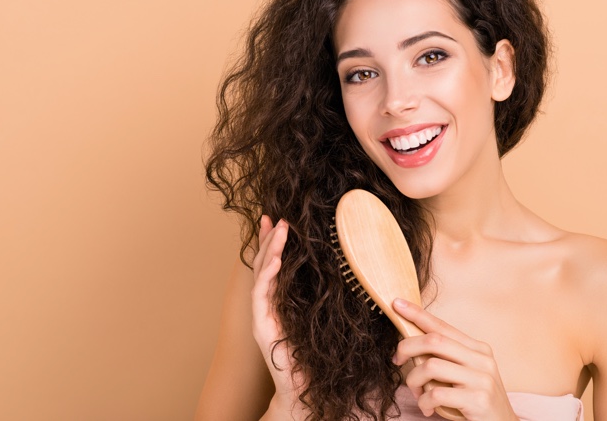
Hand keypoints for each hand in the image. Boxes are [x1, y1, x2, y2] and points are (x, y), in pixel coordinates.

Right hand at [251, 215, 306, 412]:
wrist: (303, 390)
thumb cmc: (315, 359)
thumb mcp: (322, 321)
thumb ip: (324, 299)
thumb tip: (345, 275)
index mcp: (278, 303)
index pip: (273, 266)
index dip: (272, 243)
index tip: (276, 221)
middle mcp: (266, 307)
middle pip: (263, 265)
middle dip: (267, 239)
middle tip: (273, 217)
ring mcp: (261, 316)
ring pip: (261, 275)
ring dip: (269, 250)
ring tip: (277, 229)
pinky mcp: (262, 327)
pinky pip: (262, 295)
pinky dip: (267, 275)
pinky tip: (275, 259)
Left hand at [392, 298, 517, 420]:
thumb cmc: (476, 401)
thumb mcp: (465, 374)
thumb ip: (445, 358)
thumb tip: (410, 344)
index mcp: (478, 349)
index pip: (443, 326)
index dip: (417, 314)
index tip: (397, 304)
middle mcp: (482, 359)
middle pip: (434, 340)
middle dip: (407, 347)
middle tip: (397, 360)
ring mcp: (482, 378)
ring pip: (431, 366)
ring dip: (414, 380)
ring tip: (417, 393)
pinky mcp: (478, 399)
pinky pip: (437, 393)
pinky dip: (424, 401)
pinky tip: (427, 408)